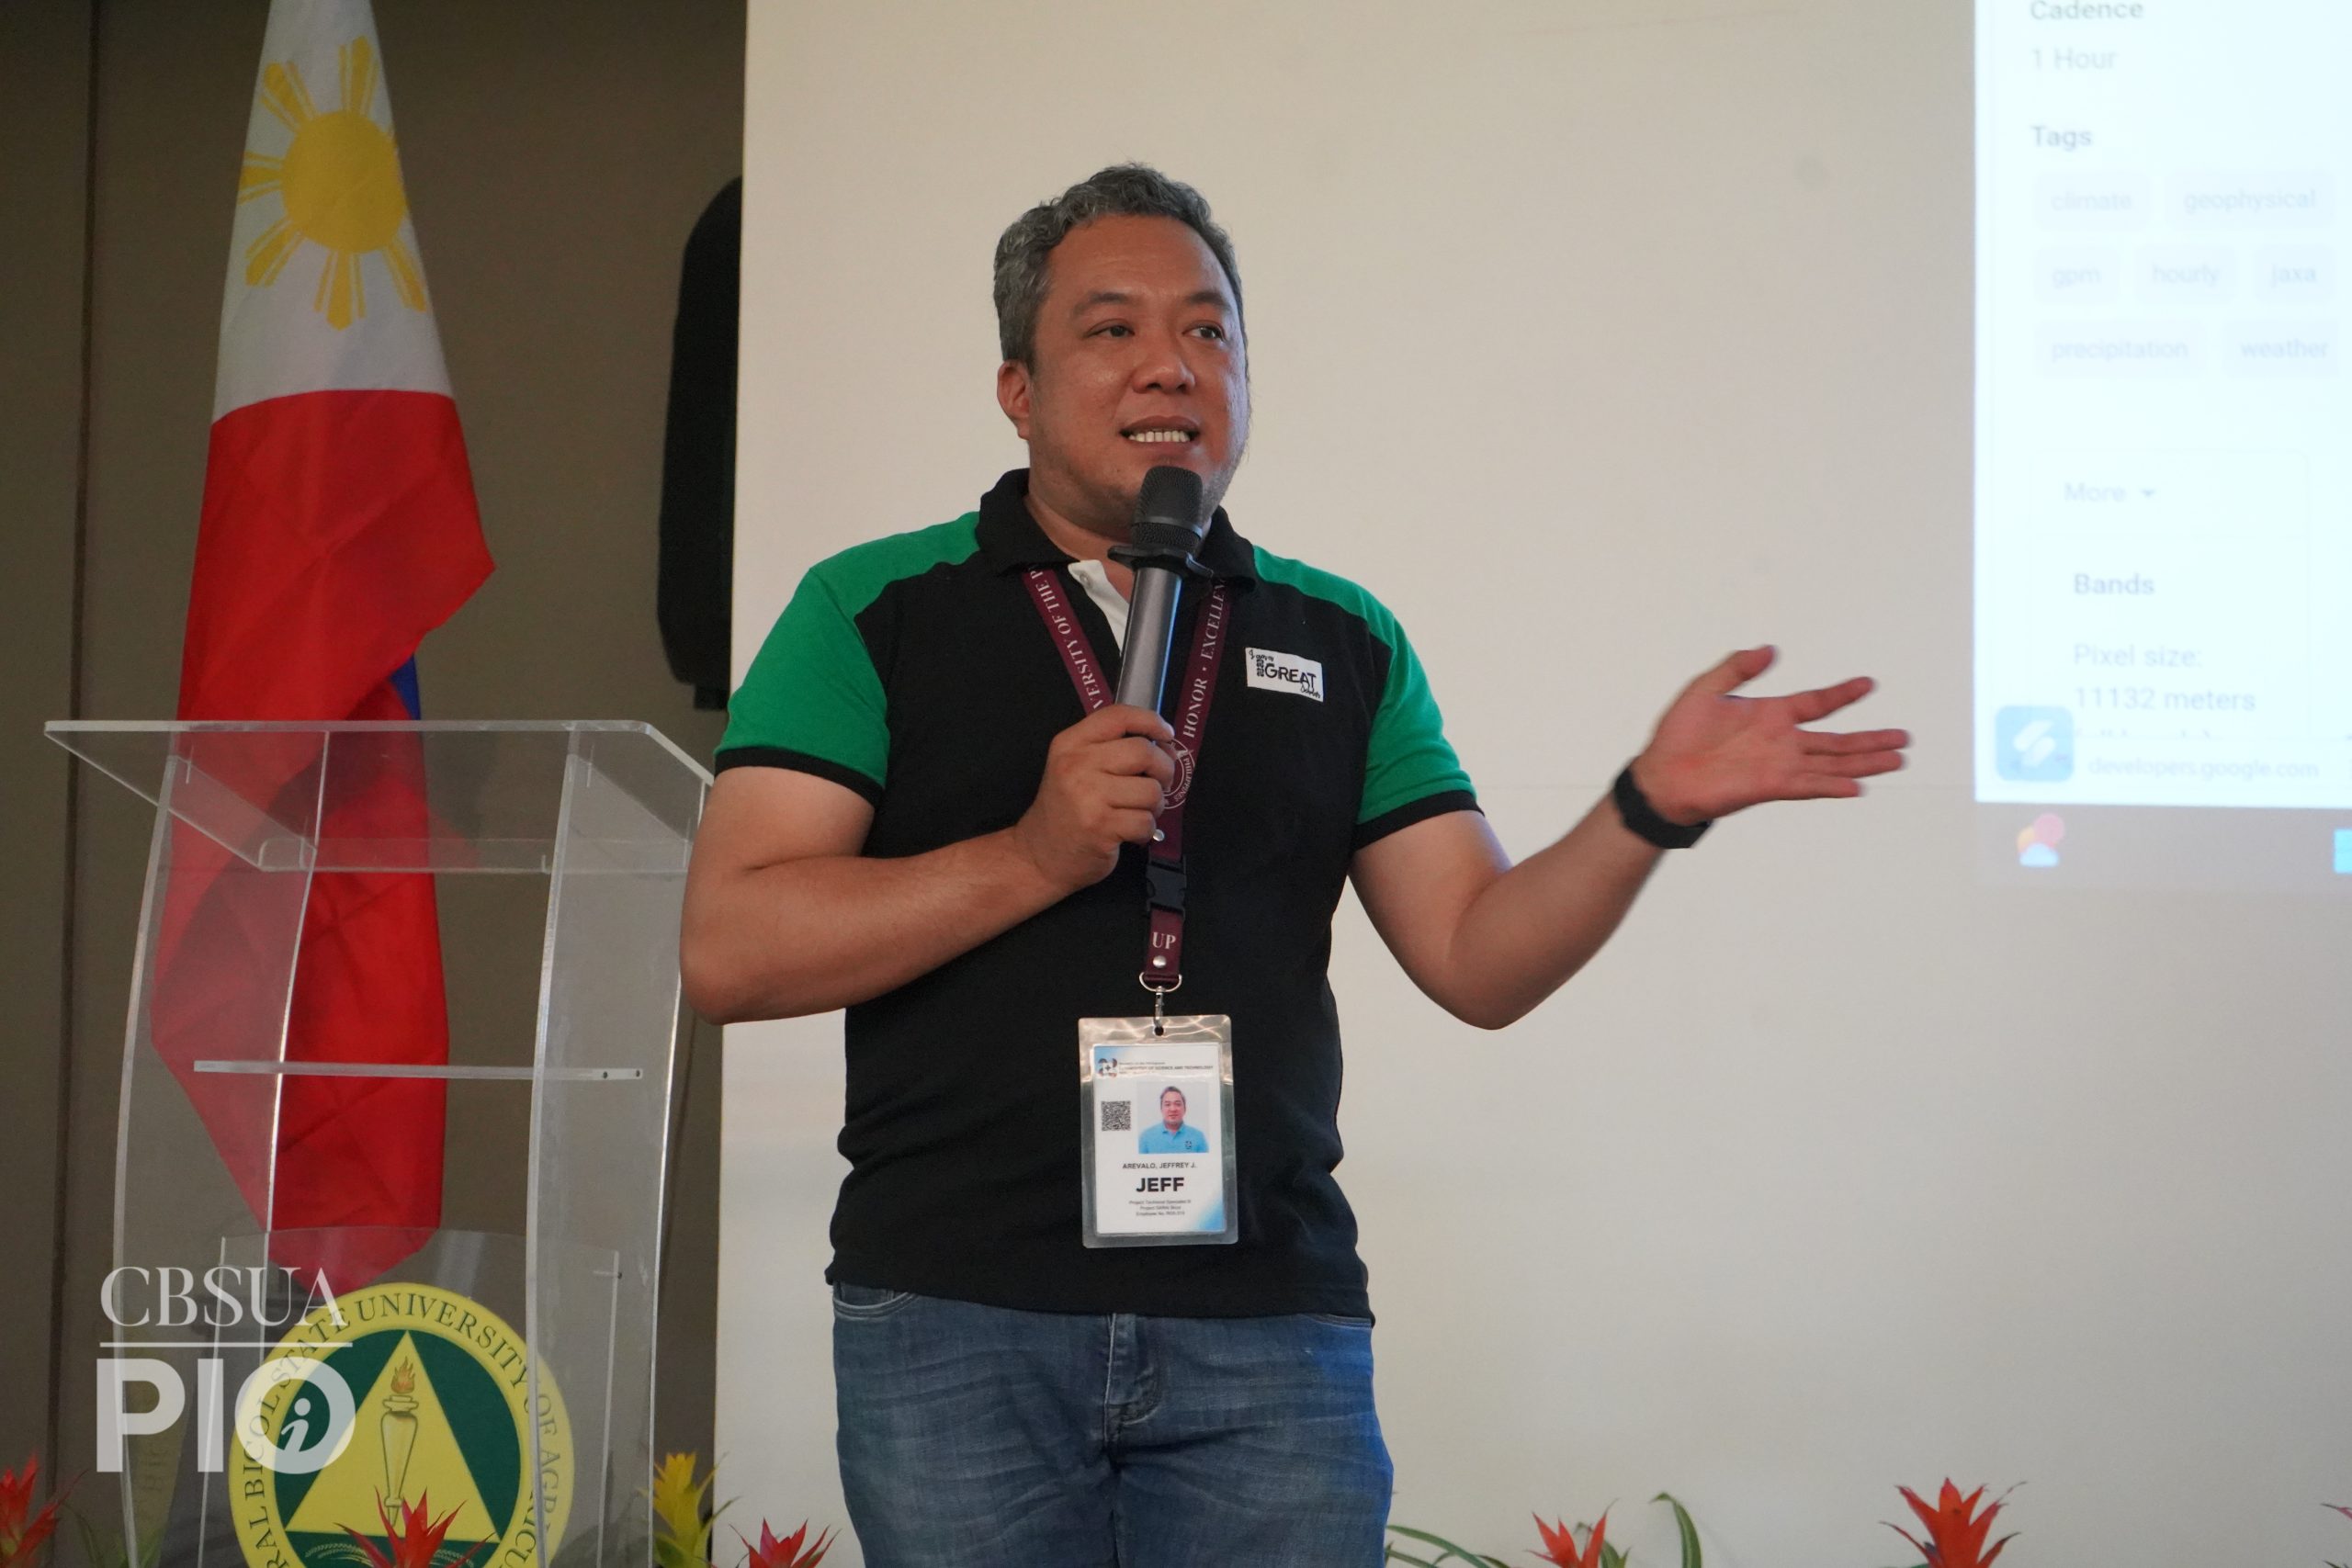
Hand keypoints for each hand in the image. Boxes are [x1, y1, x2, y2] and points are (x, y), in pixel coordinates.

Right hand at [1010, 704, 1176, 894]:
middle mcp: (1076, 764)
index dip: (1151, 721)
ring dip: (1154, 805)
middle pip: (1143, 751)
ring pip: (1151, 790)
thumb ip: (1111, 749)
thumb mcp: (1075, 768)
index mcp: (1071, 743)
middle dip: (1163, 769)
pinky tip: (1129, 832)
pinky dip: (1145, 830)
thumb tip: (1164, 745)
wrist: (1039, 856)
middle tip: (1157, 784)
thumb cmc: (1066, 811)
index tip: (1167, 735)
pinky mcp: (1100, 826)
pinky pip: (1145, 821)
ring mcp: (1088, 796)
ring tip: (1137, 812)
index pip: (1118, 716)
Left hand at [1631, 646, 1908, 824]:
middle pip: (1836, 739)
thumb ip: (1736, 668)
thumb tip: (1769, 649)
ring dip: (1864, 763)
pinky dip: (1831, 785)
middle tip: (1904, 738)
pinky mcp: (1769, 786)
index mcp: (1770, 715)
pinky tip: (1857, 787)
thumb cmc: (1678, 735)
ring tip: (1897, 760)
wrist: (1661, 775)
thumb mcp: (1705, 689)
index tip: (1869, 684)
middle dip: (1870, 739)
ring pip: (1832, 763)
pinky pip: (1807, 784)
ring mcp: (1779, 765)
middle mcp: (1782, 741)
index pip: (1817, 702)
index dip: (1843, 693)